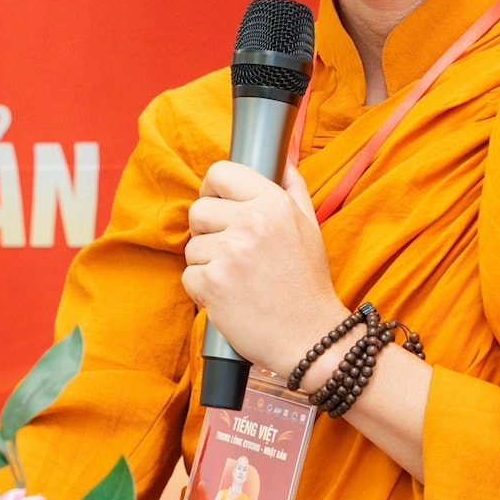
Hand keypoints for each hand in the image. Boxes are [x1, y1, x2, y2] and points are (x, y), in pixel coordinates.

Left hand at [181, 161, 348, 377]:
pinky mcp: (212, 284)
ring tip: (238, 281)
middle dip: (208, 233)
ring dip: (207, 265)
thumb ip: (292, 188)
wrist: (311, 339)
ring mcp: (229, 253)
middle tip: (232, 254)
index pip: (221, 172)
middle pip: (198, 210)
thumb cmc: (308, 285)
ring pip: (192, 247)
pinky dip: (203, 291)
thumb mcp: (310, 226)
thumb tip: (281, 159)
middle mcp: (252, 223)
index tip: (216, 203)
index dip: (213, 188)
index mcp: (274, 203)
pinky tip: (230, 299)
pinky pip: (188, 276)